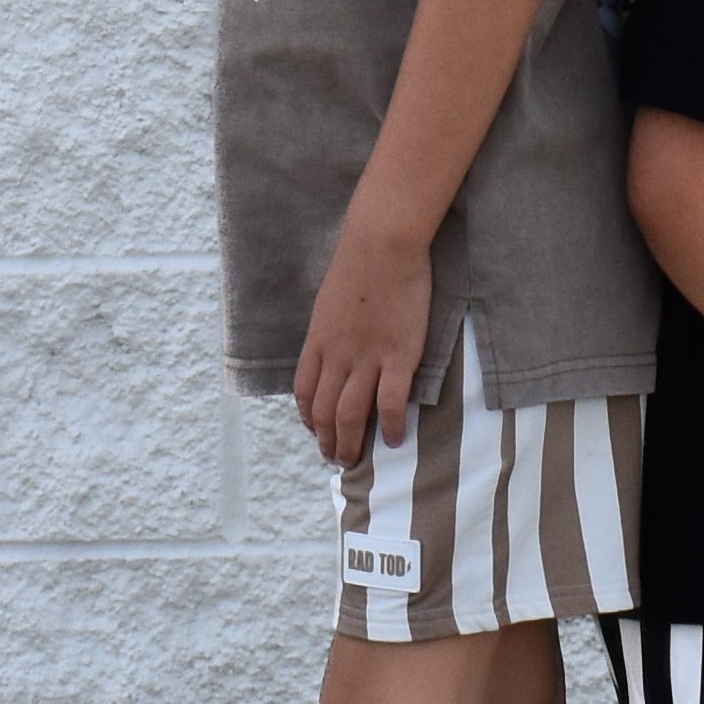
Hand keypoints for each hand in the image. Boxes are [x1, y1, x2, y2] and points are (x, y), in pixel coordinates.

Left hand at [294, 222, 432, 469]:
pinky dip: (388, 427)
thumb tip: (336, 346)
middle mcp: (336, 356)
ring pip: (349, 415)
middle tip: (336, 457)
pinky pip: (389, 404)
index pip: (304, 391)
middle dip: (327, 440)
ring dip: (350, 444)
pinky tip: (393, 439)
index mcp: (318, 341)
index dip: (307, 417)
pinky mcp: (398, 356)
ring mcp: (366, 358)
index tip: (316, 429)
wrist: (382, 244)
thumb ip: (331, 329)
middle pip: (323, 411)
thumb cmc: (359, 264)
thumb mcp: (331, 301)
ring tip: (355, 460)